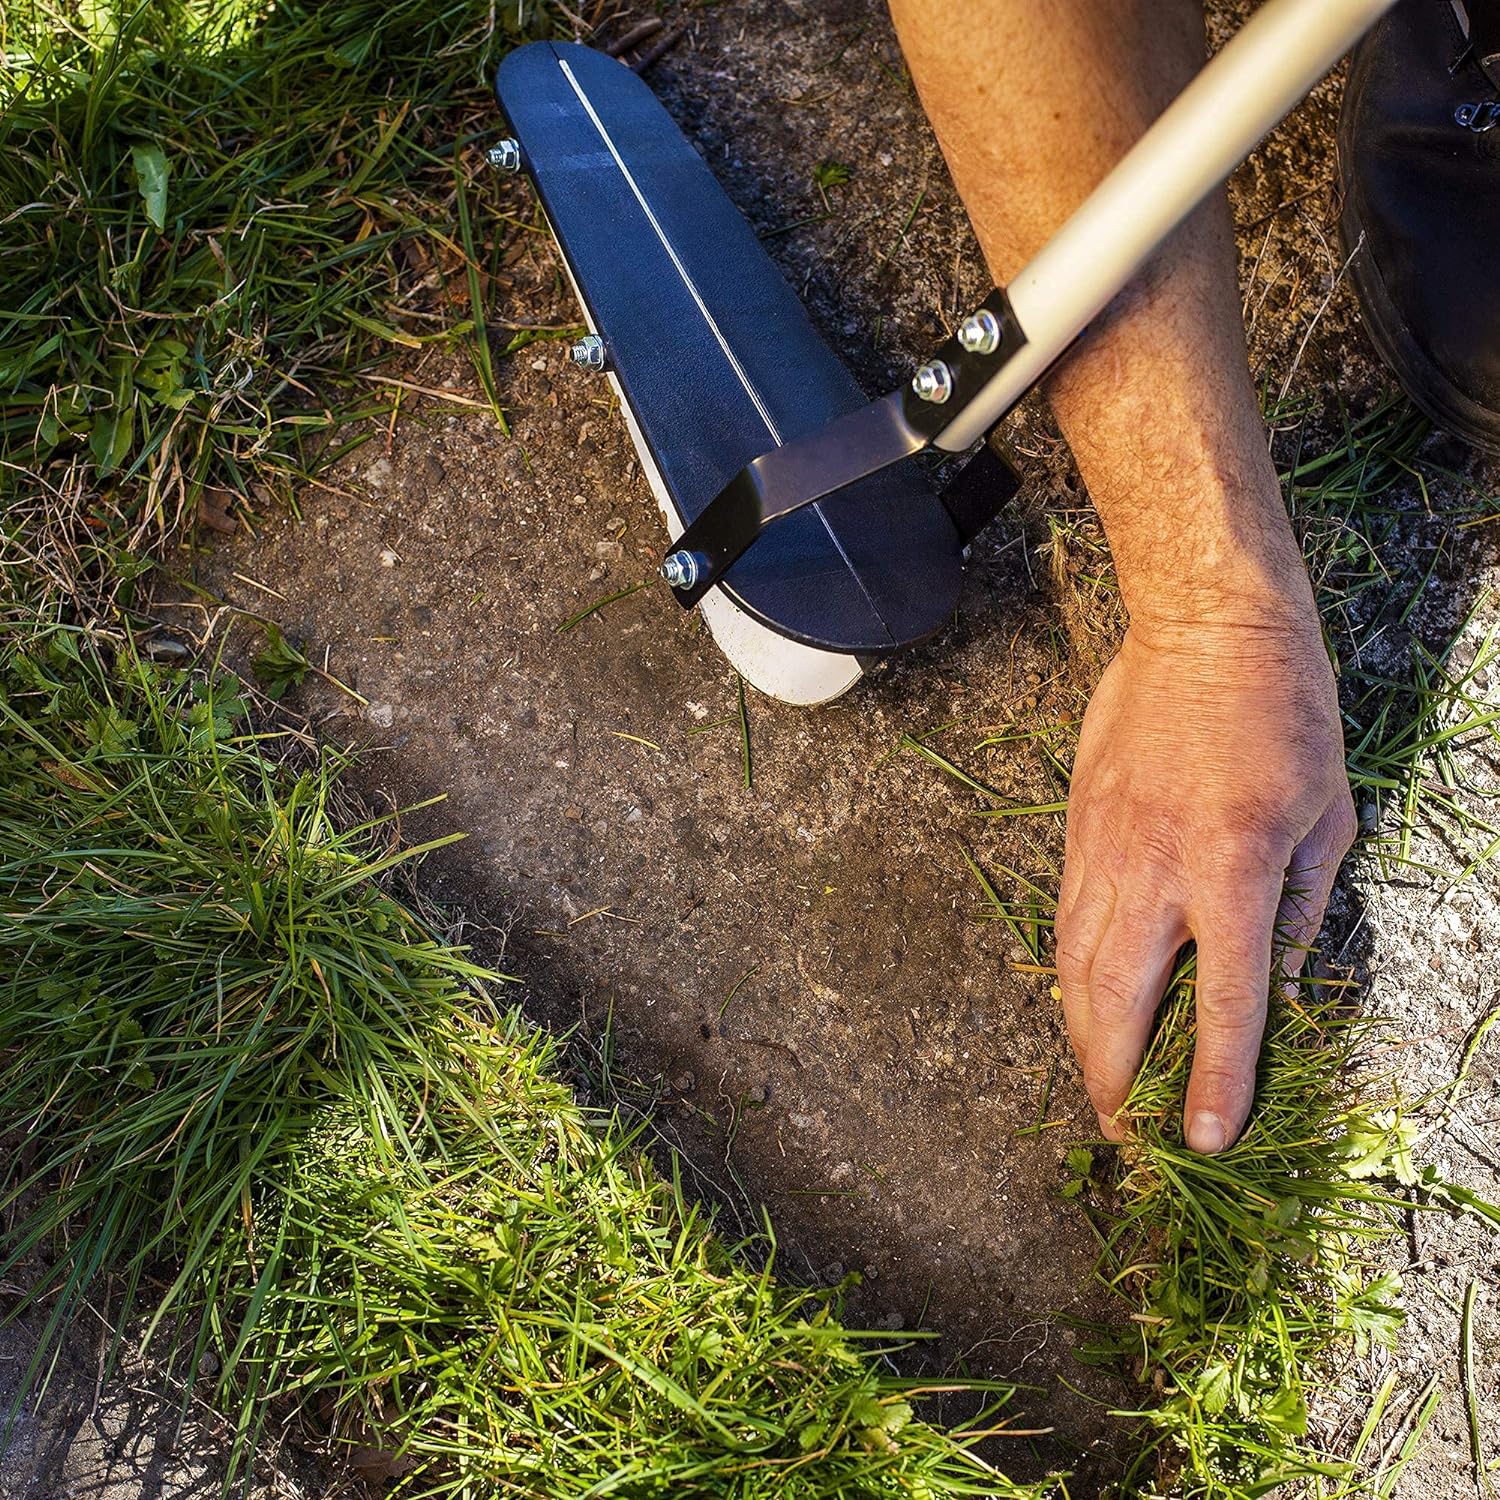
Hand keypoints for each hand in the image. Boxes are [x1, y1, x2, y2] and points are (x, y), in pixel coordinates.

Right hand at [1054, 617, 1356, 1152]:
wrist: (1203, 628)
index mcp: (1235, 865)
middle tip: (1129, 1133)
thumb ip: (1302, 910)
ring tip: (1100, 1086)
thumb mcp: (1329, 813)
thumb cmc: (1285, 711)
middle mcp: (1157, 867)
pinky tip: (1083, 1006)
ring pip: (1075, 967)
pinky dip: (1071, 980)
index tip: (1208, 1140)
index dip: (1217, 1080)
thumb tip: (1282, 989)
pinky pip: (1067, 923)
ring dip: (1084, 1040)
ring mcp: (1105, 848)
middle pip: (1119, 1000)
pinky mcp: (1078, 830)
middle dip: (1117, 1080)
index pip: (1224, 1000)